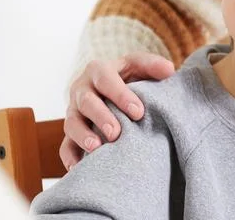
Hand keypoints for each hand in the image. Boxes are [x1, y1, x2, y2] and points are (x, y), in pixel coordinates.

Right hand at [60, 53, 174, 169]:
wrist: (108, 90)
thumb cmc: (126, 77)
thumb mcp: (138, 66)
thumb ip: (152, 65)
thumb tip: (169, 70)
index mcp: (98, 71)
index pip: (106, 80)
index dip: (120, 95)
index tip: (138, 112)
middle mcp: (81, 90)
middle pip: (86, 102)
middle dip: (101, 117)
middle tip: (116, 133)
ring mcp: (74, 112)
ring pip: (72, 124)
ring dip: (83, 136)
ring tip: (97, 148)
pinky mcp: (71, 132)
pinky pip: (65, 146)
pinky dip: (70, 157)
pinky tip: (79, 168)